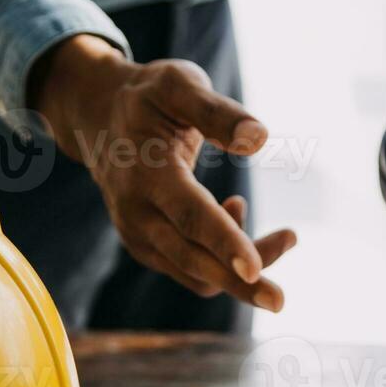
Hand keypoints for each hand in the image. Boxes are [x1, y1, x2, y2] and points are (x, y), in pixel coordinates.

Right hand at [32, 35, 296, 310]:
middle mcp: (136, 213)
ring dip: (243, 270)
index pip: (190, 216)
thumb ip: (217, 111)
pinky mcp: (147, 247)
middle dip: (240, 284)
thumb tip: (259, 139)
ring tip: (286, 236)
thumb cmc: (149, 98)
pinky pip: (193, 270)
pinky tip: (235, 212)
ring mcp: (138, 236)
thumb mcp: (179, 86)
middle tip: (282, 301)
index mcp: (146, 174)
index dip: (225, 242)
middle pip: (194, 263)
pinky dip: (225, 259)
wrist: (99, 118)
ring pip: (198, 274)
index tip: (256, 269)